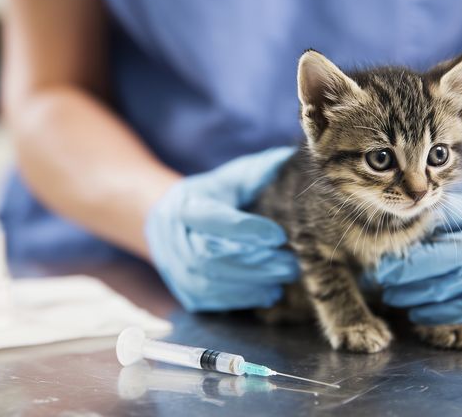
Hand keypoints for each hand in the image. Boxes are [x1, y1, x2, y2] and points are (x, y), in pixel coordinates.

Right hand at [145, 147, 298, 311]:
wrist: (169, 221)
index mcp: (185, 205)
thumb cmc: (212, 195)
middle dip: (254, 263)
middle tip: (292, 263)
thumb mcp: (231, 178)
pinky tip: (269, 293)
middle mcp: (173, 238)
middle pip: (211, 256)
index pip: (214, 219)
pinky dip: (242, 300)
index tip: (280, 235)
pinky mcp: (184, 292)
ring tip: (284, 278)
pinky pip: (212, 301)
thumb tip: (291, 161)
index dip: (246, 229)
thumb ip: (259, 172)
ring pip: (211, 283)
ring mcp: (174, 268)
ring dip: (252, 285)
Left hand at [375, 175, 461, 337]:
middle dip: (418, 266)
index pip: (456, 216)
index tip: (388, 246)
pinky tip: (424, 315)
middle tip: (385, 276)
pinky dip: (453, 314)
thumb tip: (399, 221)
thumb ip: (444, 209)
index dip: (420, 232)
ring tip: (397, 297)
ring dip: (430, 293)